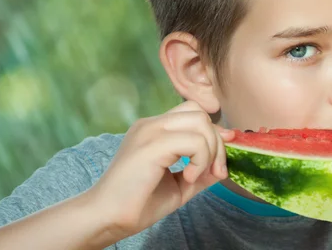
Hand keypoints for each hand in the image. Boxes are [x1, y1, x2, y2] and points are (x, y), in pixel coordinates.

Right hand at [87, 101, 233, 240]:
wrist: (107, 218)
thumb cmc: (139, 203)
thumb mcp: (179, 184)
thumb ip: (201, 171)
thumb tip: (224, 165)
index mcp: (154, 129)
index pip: (193, 113)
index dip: (213, 133)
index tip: (219, 161)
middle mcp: (151, 124)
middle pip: (201, 114)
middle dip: (217, 143)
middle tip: (214, 172)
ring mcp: (150, 130)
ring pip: (201, 122)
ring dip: (210, 151)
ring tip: (195, 176)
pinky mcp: (151, 144)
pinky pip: (194, 141)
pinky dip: (200, 160)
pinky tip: (187, 177)